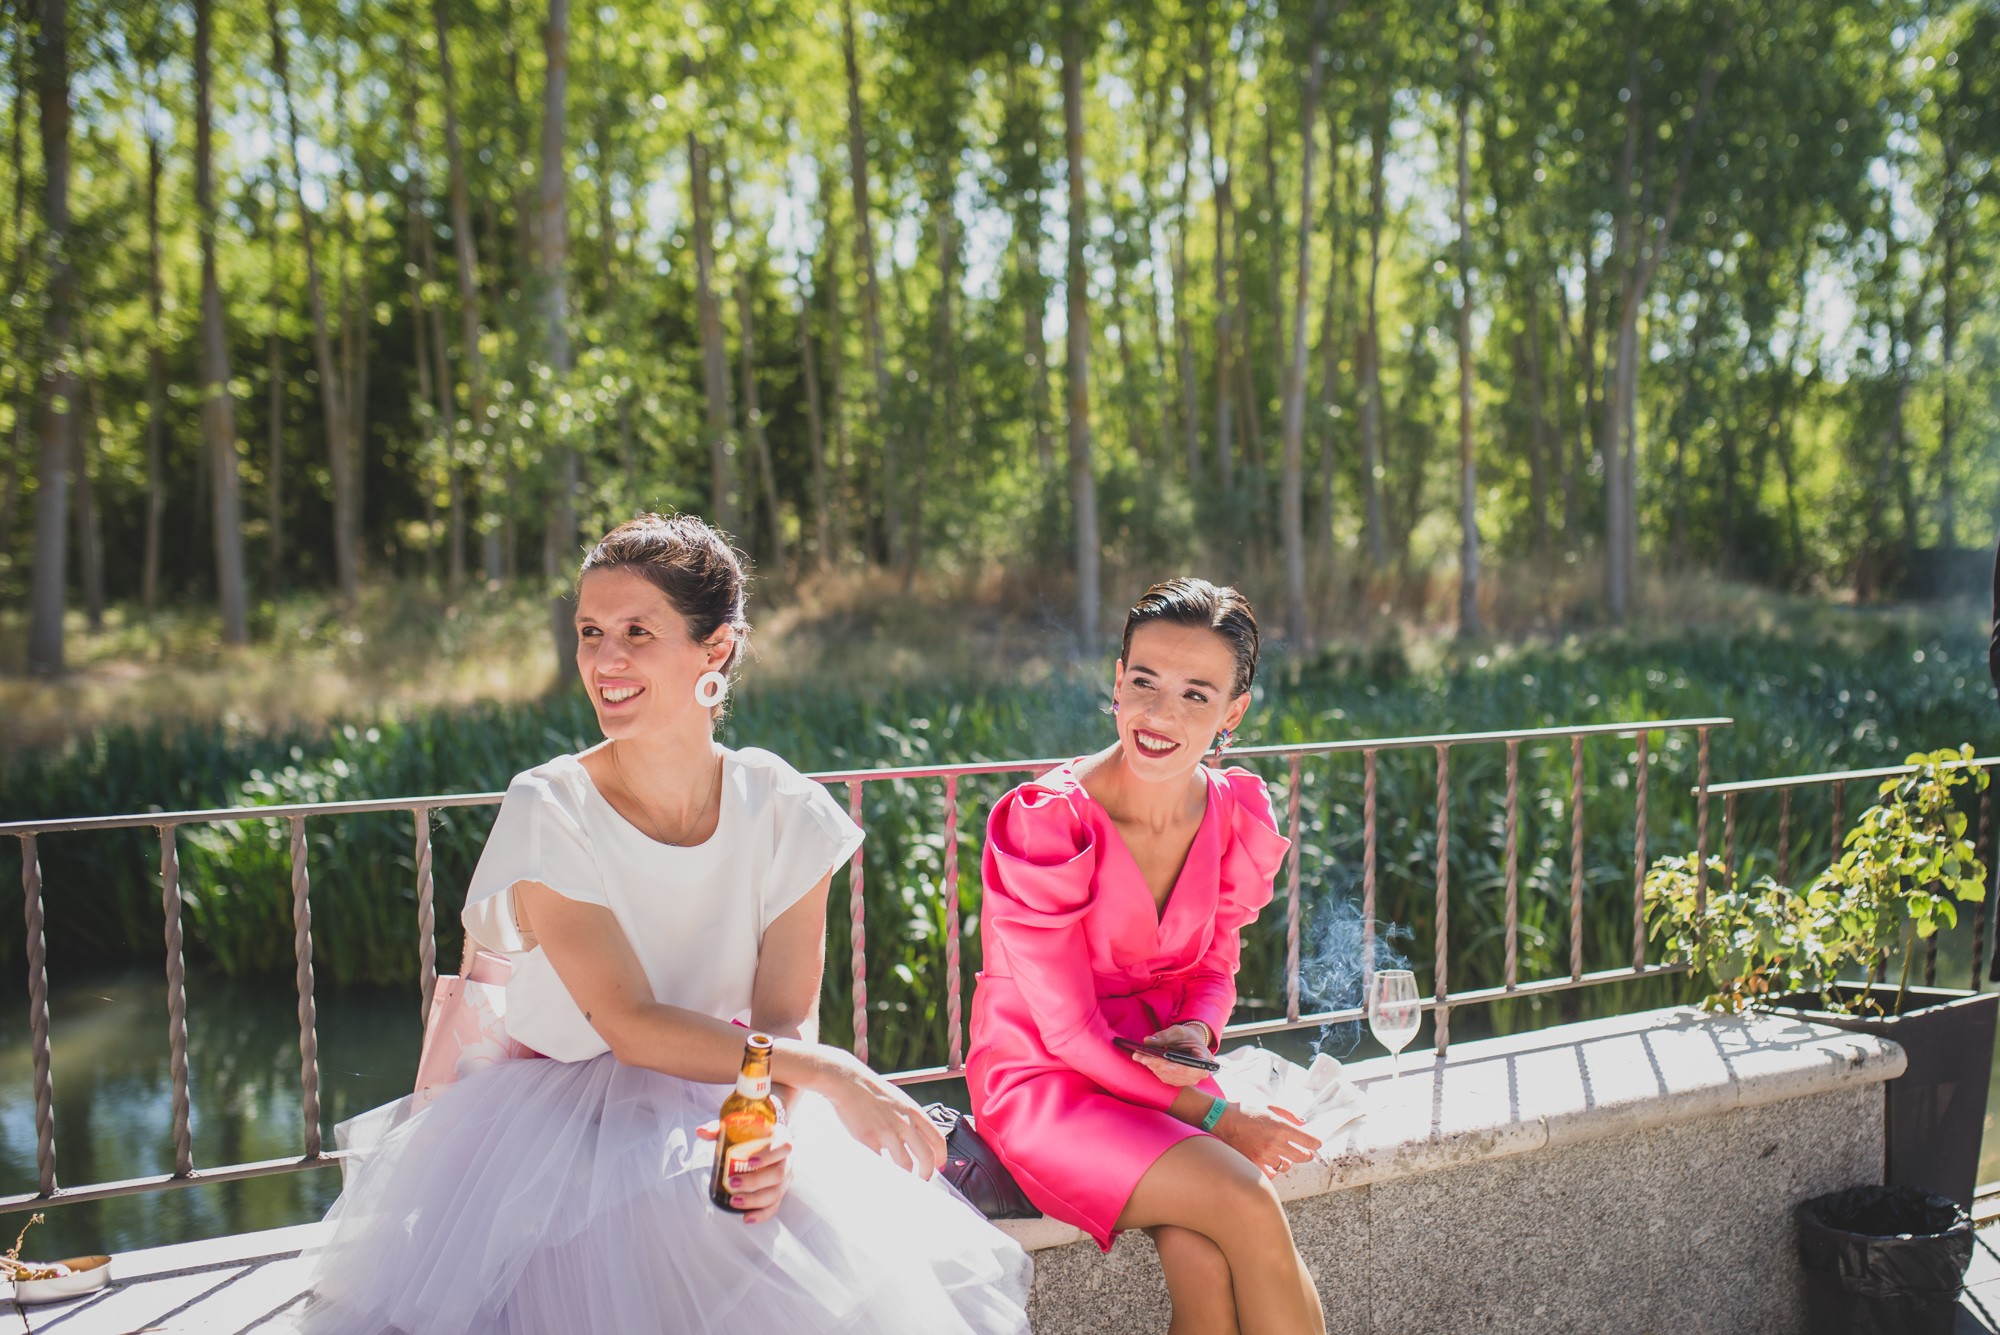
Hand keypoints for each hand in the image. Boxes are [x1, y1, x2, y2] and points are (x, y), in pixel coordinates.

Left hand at [697, 1120, 794, 1223]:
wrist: (769, 1142)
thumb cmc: (754, 1135)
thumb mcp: (740, 1127)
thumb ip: (721, 1128)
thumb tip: (701, 1131)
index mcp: (781, 1140)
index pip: (783, 1147)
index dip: (769, 1155)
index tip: (750, 1161)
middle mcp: (787, 1160)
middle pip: (779, 1174)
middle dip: (756, 1181)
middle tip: (733, 1183)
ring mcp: (785, 1179)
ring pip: (776, 1193)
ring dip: (755, 1200)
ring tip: (734, 1201)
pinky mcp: (779, 1192)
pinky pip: (774, 1206)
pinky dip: (761, 1214)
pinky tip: (747, 1217)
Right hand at [798, 1047, 944, 1178]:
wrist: (849, 1081)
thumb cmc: (871, 1090)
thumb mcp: (899, 1099)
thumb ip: (909, 1118)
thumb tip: (917, 1137)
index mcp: (914, 1112)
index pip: (937, 1139)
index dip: (941, 1156)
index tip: (938, 1166)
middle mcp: (904, 1123)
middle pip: (925, 1157)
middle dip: (926, 1174)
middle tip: (922, 1180)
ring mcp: (887, 1132)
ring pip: (905, 1165)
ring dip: (906, 1178)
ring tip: (902, 1181)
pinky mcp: (869, 1140)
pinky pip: (881, 1165)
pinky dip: (884, 1174)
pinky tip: (883, 1177)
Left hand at [1129, 1023, 1214, 1088]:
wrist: (1191, 1043)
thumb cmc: (1188, 1037)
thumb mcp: (1179, 1031)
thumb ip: (1164, 1036)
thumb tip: (1148, 1041)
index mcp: (1204, 1059)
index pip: (1190, 1066)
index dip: (1176, 1066)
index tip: (1162, 1061)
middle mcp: (1198, 1073)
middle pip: (1176, 1072)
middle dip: (1157, 1064)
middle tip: (1141, 1056)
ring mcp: (1188, 1080)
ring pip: (1168, 1075)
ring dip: (1153, 1066)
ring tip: (1139, 1057)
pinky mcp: (1179, 1081)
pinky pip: (1165, 1077)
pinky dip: (1154, 1069)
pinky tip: (1145, 1061)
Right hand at [1213, 1103, 1320, 1177]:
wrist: (1222, 1119)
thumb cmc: (1246, 1111)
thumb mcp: (1269, 1107)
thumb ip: (1289, 1115)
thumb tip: (1303, 1122)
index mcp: (1280, 1126)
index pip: (1308, 1140)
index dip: (1316, 1143)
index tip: (1316, 1144)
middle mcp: (1275, 1142)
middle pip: (1301, 1157)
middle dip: (1307, 1155)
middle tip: (1306, 1153)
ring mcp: (1264, 1155)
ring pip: (1286, 1166)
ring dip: (1288, 1162)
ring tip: (1284, 1156)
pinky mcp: (1254, 1163)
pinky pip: (1271, 1173)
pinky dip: (1273, 1170)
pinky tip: (1271, 1163)